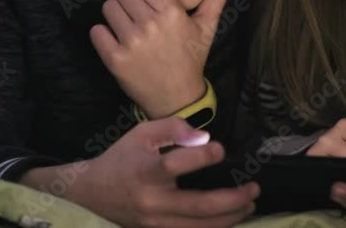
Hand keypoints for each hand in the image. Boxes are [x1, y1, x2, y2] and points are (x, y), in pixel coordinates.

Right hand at [25, 116, 258, 227]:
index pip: (177, 165)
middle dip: (233, 199)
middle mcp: (153, 201)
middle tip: (254, 188)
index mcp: (147, 172)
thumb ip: (173, 128)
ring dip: (231, 218)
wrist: (91, 193)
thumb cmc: (122, 158)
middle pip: (200, 206)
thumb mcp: (142, 133)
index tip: (221, 149)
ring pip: (200, 227)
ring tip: (249, 205)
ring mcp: (156, 223)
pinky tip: (230, 219)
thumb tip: (205, 137)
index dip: (203, 156)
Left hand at [90, 0, 231, 117]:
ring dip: (116, 14)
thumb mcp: (207, 27)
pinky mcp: (115, 59)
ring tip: (131, 28)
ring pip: (108, 8)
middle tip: (139, 12)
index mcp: (172, 12)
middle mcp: (150, 24)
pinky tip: (118, 40)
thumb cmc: (191, 58)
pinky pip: (97, 31)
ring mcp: (131, 42)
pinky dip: (103, 33)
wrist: (177, 98)